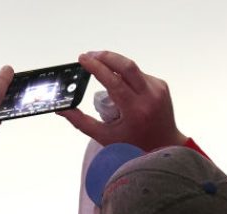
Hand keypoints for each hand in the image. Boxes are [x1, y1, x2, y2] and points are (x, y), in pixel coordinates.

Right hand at [58, 51, 187, 150]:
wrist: (164, 145)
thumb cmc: (134, 145)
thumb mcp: (105, 137)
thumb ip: (81, 122)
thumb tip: (62, 108)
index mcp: (135, 111)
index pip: (114, 81)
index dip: (96, 67)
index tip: (83, 59)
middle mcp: (150, 97)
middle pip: (127, 66)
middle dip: (106, 56)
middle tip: (89, 56)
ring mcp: (158, 89)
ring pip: (132, 69)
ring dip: (114, 66)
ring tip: (100, 70)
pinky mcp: (161, 86)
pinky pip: (139, 75)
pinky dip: (126, 76)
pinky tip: (120, 84)